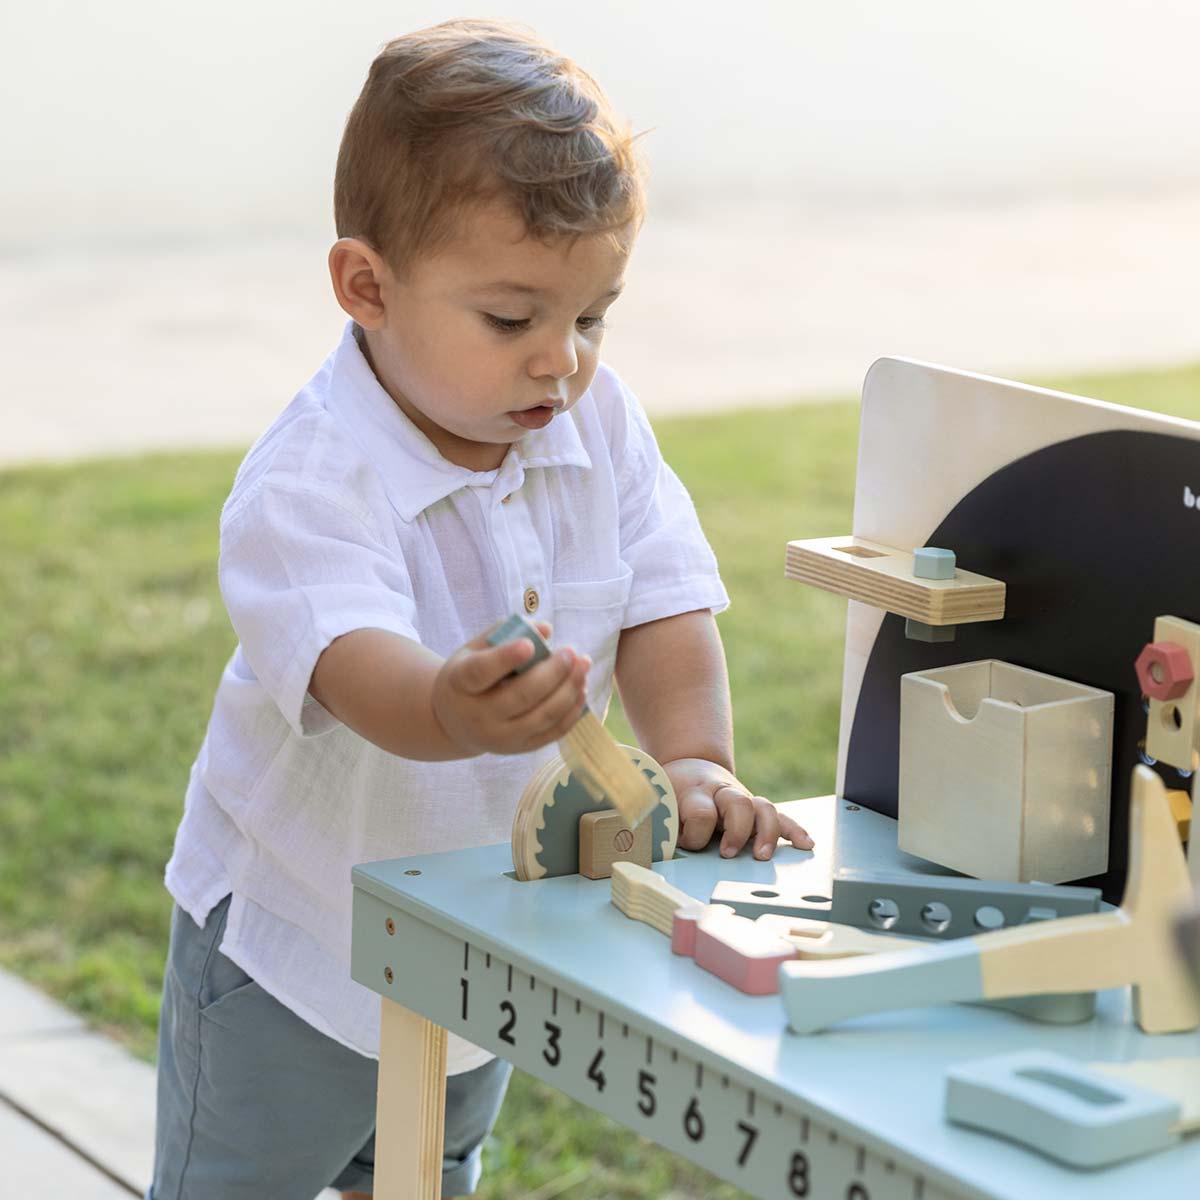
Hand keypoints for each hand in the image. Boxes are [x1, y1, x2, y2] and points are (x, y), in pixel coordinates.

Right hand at [432, 621, 590, 755]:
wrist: (456, 723)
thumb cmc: (469, 678)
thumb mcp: (475, 651)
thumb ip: (506, 634)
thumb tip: (546, 629)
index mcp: (460, 684)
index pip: (480, 673)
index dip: (505, 658)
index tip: (529, 645)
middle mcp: (478, 716)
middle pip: (522, 695)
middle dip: (553, 672)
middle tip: (570, 651)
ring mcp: (501, 737)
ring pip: (544, 715)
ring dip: (570, 689)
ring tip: (583, 665)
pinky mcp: (521, 748)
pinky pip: (554, 732)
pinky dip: (573, 710)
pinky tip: (581, 688)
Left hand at [663, 758, 814, 860]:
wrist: (690, 767)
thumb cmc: (671, 793)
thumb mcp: (658, 802)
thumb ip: (658, 822)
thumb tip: (650, 846)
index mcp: (694, 792)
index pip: (701, 811)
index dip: (694, 832)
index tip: (684, 844)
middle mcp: (722, 793)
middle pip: (739, 804)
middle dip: (737, 831)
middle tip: (727, 854)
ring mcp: (743, 800)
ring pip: (763, 808)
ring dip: (766, 834)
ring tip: (761, 856)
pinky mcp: (756, 809)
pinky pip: (779, 816)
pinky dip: (794, 829)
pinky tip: (806, 844)